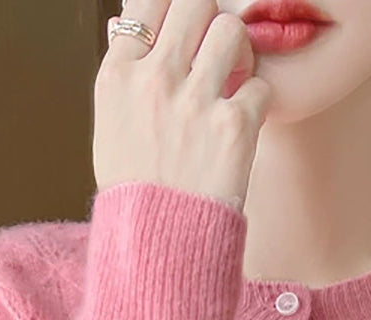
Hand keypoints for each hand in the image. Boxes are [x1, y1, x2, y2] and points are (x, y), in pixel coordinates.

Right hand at [93, 0, 271, 209]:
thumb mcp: (110, 126)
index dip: (173, 9)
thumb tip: (126, 23)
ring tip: (233, 80)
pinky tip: (244, 123)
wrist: (157, 245)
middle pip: (195, 2)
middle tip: (214, 53)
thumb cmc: (135, 191)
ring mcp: (195, 102)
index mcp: (118, 75)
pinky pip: (260, 86)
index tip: (184, 31)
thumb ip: (125, 73)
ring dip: (239, 51)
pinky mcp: (234, 128)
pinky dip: (257, 103)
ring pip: (232, 30)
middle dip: (210, 21)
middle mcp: (154, 80)